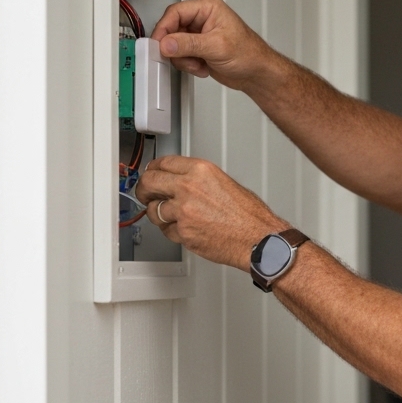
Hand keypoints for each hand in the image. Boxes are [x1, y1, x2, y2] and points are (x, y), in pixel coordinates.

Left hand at [134, 155, 290, 270]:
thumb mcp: (225, 183)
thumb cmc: (250, 215)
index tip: (150, 173)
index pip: (163, 163)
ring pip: (154, 210)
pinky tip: (183, 229)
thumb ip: (199, 180)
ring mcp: (183, 211)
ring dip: (157, 213)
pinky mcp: (183, 233)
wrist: (258, 239)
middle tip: (144, 193)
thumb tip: (181, 181)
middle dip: (143, 188)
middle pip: (149, 182)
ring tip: (166, 215)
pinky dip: (171, 231)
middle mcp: (188, 188)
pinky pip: (166, 231)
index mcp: (201, 171)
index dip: (153, 168)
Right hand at [150, 0, 279, 91]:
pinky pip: (180, 56)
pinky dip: (188, 65)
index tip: (159, 44)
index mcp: (207, 7)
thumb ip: (188, 45)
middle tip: (182, 58)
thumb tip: (166, 43)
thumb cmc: (249, 54)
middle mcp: (202, 18)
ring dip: (184, 59)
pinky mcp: (197, 48)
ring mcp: (199, 34)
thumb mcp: (216, 47)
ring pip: (174, 45)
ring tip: (199, 63)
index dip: (164, 28)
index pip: (175, 12)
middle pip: (172, 29)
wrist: (257, 73)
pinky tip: (202, 66)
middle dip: (176, 48)